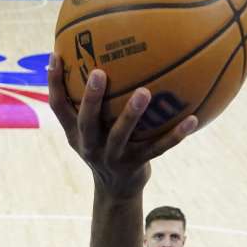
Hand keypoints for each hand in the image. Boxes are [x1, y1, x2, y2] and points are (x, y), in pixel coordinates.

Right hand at [47, 54, 197, 198]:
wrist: (117, 191)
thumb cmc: (105, 147)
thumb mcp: (91, 131)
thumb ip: (91, 103)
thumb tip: (99, 58)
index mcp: (76, 133)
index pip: (58, 107)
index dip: (54, 83)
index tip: (56, 55)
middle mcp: (90, 145)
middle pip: (87, 121)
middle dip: (91, 98)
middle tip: (99, 73)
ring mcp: (113, 157)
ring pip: (121, 134)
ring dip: (132, 114)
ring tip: (144, 92)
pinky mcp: (136, 165)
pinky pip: (158, 147)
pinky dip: (175, 135)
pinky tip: (192, 119)